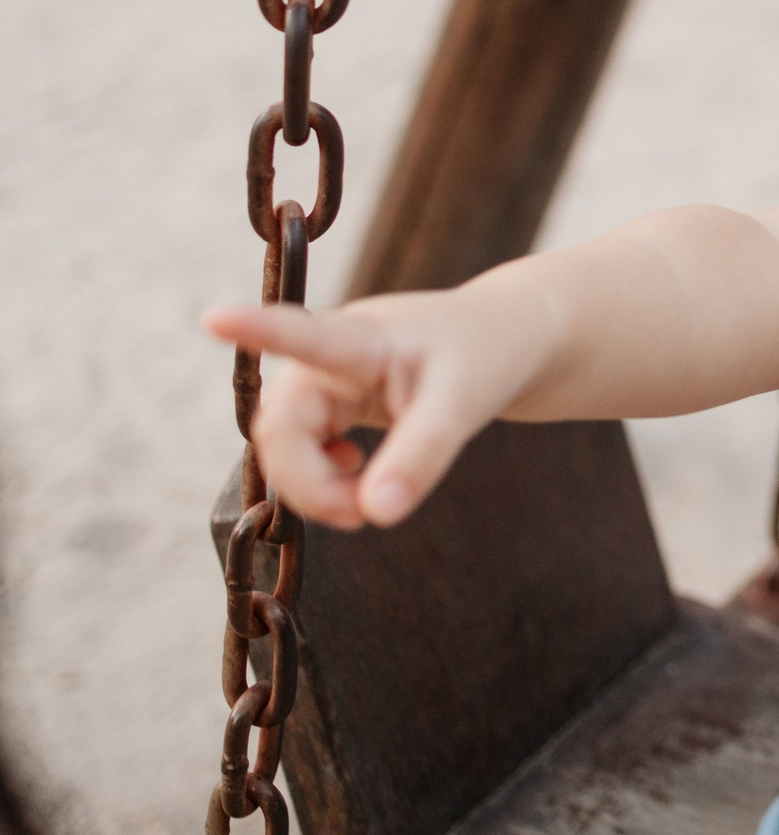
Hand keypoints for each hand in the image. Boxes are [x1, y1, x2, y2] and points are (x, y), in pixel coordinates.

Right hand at [203, 287, 554, 530]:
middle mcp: (332, 353)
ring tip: (365, 506)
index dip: (257, 330)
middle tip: (361, 516)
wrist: (507, 338)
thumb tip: (376, 514)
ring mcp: (328, 376)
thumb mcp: (466, 405)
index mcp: (363, 337)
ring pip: (286, 443)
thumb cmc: (487, 357)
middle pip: (280, 428)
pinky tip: (356, 475)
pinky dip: (323, 478)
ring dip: (315, 486)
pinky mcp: (334, 399)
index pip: (303, 334)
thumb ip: (421, 457)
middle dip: (308, 483)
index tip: (214, 318)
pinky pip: (303, 447)